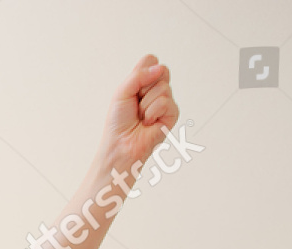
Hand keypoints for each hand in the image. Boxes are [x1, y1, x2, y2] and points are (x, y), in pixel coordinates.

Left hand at [98, 55, 178, 180]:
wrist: (121, 144)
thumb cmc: (118, 121)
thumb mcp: (122, 92)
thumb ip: (138, 76)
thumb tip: (159, 68)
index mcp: (144, 81)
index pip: (151, 60)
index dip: (142, 71)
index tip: (132, 88)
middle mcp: (157, 89)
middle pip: (161, 70)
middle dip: (144, 87)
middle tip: (136, 103)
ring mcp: (166, 100)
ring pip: (163, 87)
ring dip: (146, 104)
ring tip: (141, 116)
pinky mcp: (172, 114)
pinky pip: (166, 102)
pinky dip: (152, 112)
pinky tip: (148, 122)